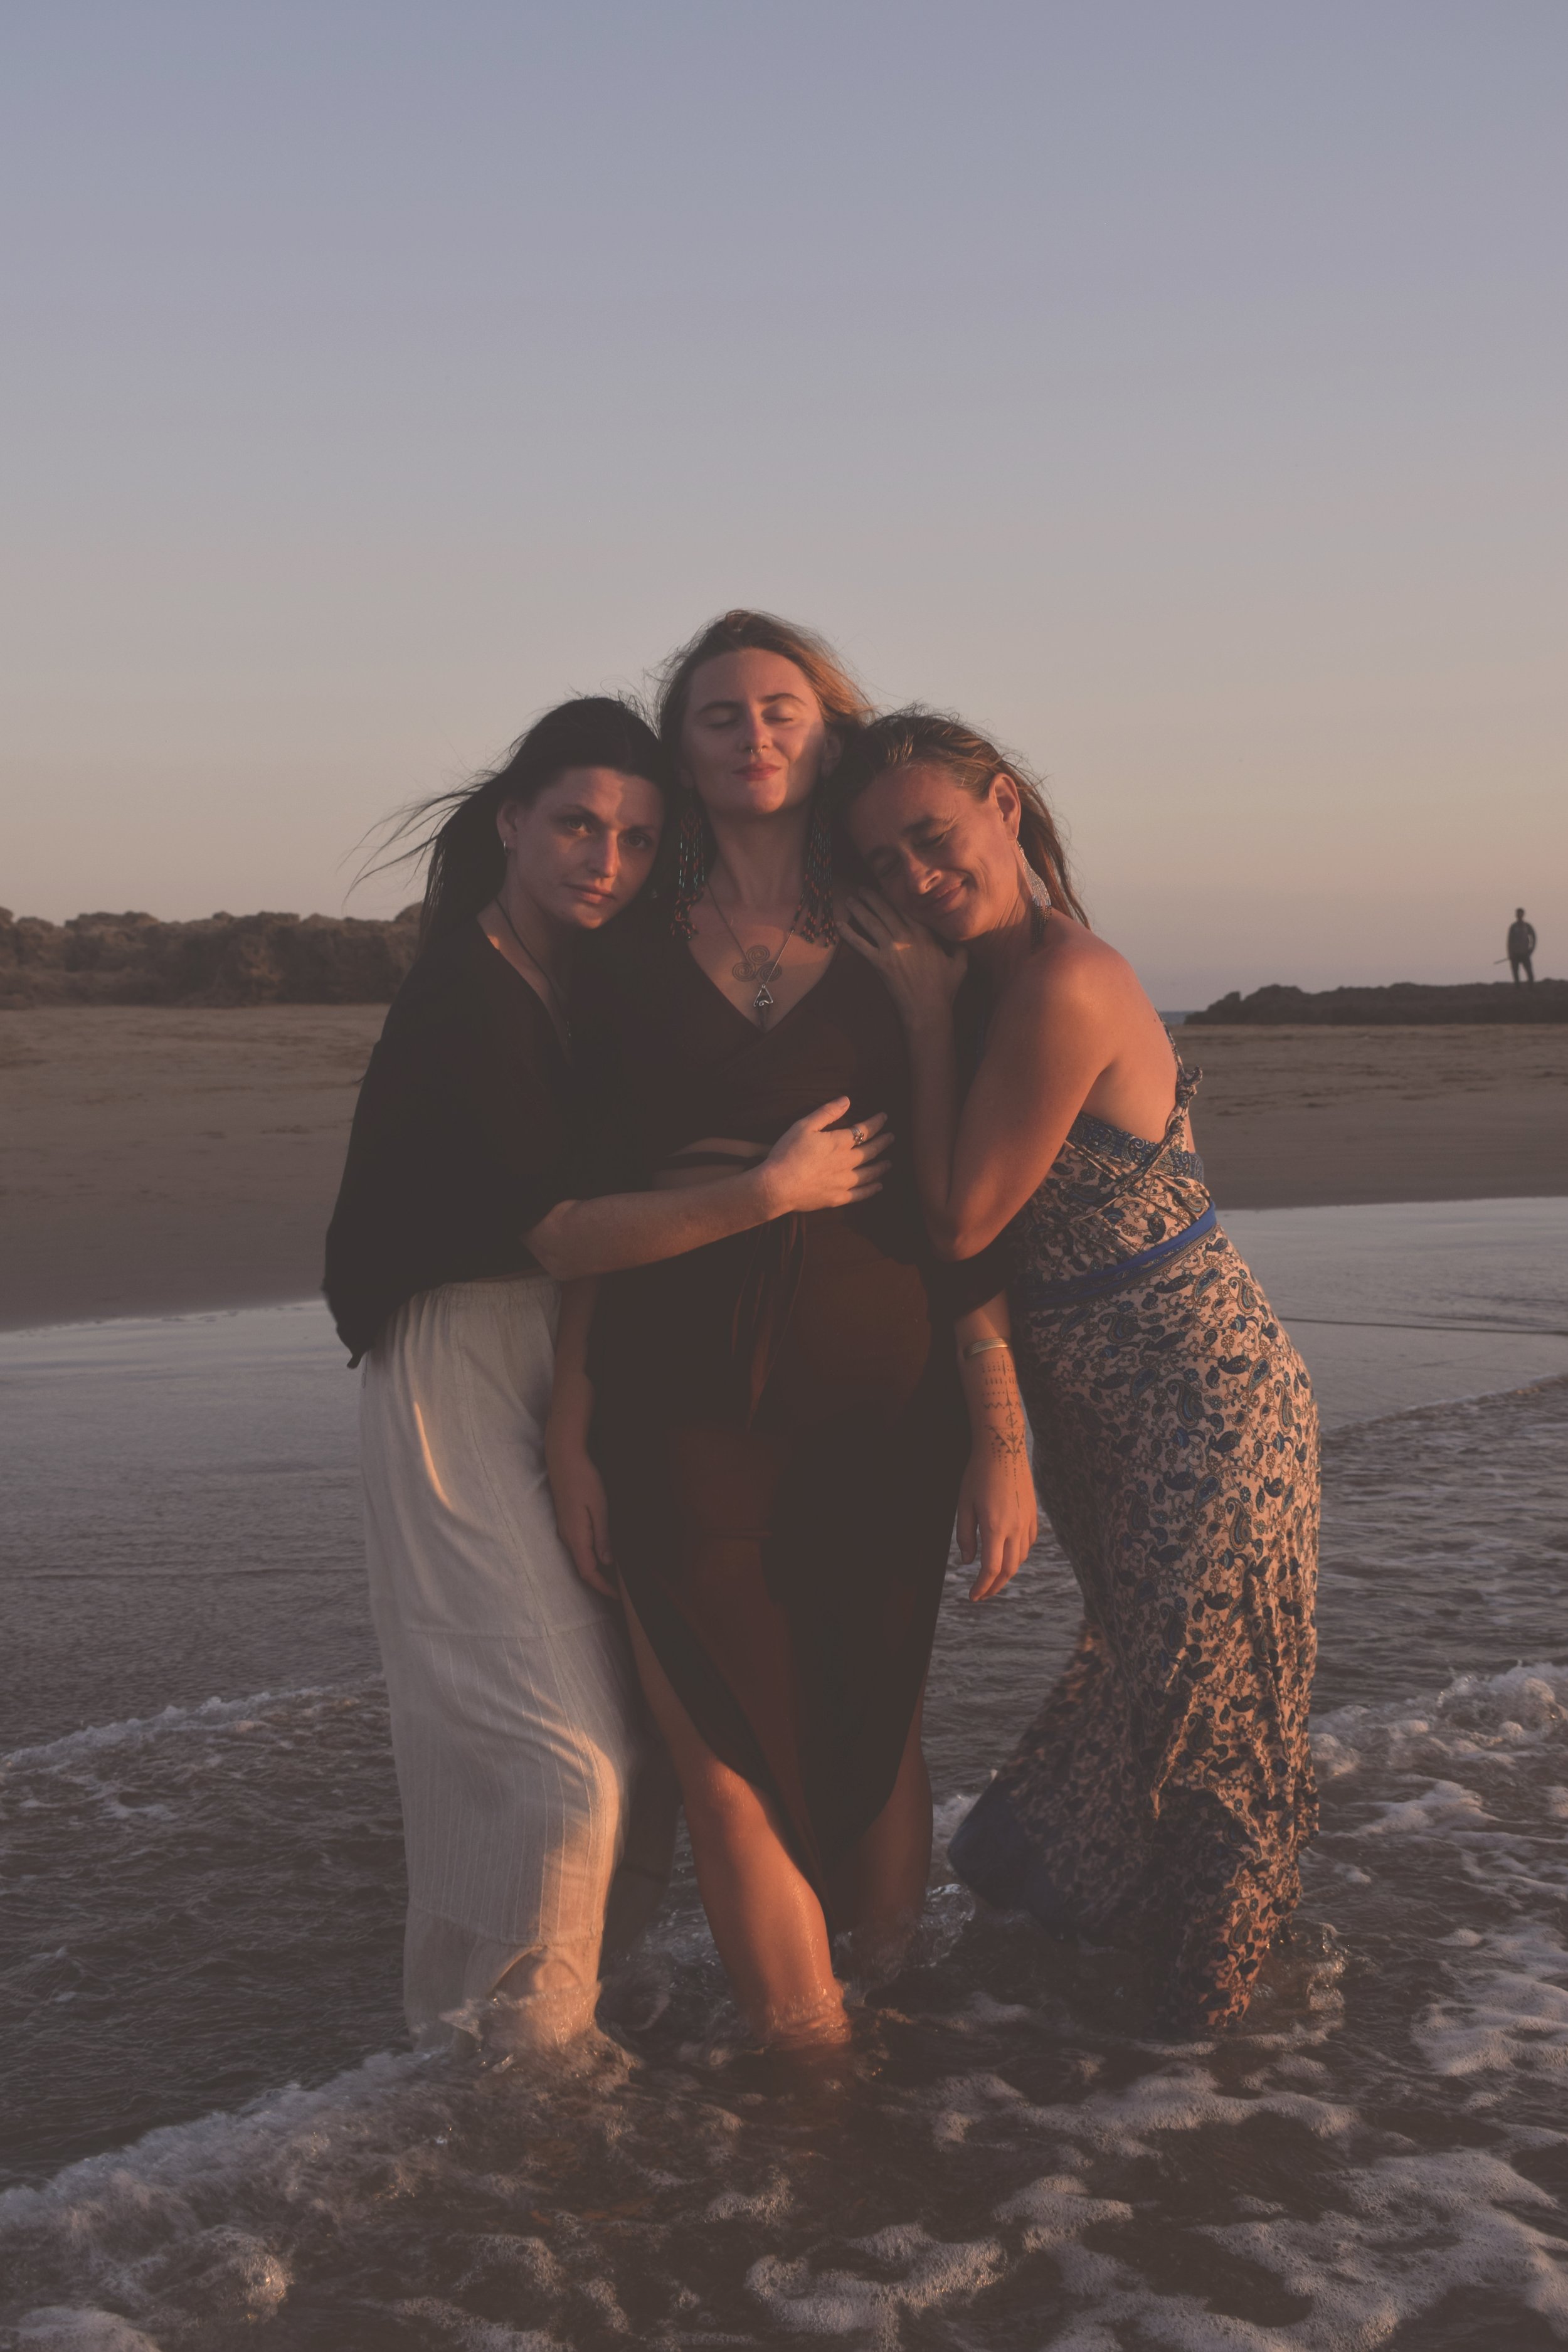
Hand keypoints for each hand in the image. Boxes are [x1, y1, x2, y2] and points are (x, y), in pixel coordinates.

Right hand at [546, 1438, 617, 1597]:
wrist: (563, 1458)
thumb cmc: (584, 1479)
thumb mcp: (599, 1507)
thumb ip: (603, 1536)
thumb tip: (607, 1563)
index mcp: (576, 1536)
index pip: (588, 1572)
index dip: (603, 1587)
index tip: (619, 1598)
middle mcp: (567, 1537)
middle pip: (583, 1569)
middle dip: (601, 1583)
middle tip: (621, 1592)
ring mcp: (565, 1529)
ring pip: (581, 1558)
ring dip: (597, 1570)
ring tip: (616, 1577)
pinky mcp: (567, 1521)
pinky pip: (580, 1547)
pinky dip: (592, 1557)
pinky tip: (605, 1554)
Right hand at [761, 1097, 893, 1214]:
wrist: (777, 1187)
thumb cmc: (787, 1153)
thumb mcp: (804, 1126)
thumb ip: (827, 1113)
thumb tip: (847, 1100)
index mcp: (839, 1143)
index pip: (864, 1130)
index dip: (876, 1122)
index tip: (884, 1117)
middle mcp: (846, 1162)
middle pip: (871, 1151)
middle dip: (883, 1142)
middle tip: (892, 1137)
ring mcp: (844, 1182)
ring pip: (870, 1173)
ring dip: (881, 1166)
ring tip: (889, 1162)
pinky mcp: (838, 1198)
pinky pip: (861, 1194)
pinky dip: (872, 1189)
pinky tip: (879, 1186)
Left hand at [840, 889, 967, 1027]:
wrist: (928, 1010)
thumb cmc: (945, 989)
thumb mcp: (960, 964)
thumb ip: (959, 947)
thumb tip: (961, 939)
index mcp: (925, 934)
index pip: (906, 908)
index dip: (894, 897)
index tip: (885, 888)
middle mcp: (907, 936)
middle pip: (886, 910)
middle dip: (872, 897)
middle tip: (861, 889)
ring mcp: (891, 949)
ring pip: (872, 922)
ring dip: (859, 909)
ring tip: (850, 900)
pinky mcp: (879, 963)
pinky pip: (860, 944)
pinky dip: (848, 934)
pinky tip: (838, 924)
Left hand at [956, 1436, 1036, 1602]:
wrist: (1004, 1448)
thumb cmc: (978, 1474)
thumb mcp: (963, 1504)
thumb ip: (964, 1536)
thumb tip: (967, 1562)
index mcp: (995, 1527)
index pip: (990, 1569)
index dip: (981, 1587)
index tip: (971, 1596)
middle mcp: (1015, 1528)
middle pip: (1008, 1570)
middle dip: (994, 1587)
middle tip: (981, 1594)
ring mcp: (1027, 1522)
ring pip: (1020, 1559)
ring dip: (1006, 1573)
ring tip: (991, 1577)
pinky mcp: (1034, 1515)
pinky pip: (1028, 1544)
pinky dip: (1018, 1556)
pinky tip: (1007, 1556)